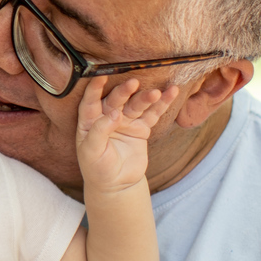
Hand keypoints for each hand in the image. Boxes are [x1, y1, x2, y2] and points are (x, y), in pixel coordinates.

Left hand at [76, 75, 178, 194]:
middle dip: (125, 91)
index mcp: (90, 121)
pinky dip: (162, 104)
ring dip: (146, 97)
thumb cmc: (97, 168)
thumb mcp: (92, 152)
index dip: (94, 88)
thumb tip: (114, 113)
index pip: (90, 101)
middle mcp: (108, 116)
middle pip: (116, 99)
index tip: (101, 75)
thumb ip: (99, 131)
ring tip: (156, 92)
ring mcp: (126, 121)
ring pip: (136, 105)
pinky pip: (152, 114)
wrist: (117, 184)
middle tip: (133, 83)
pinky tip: (171, 92)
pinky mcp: (141, 128)